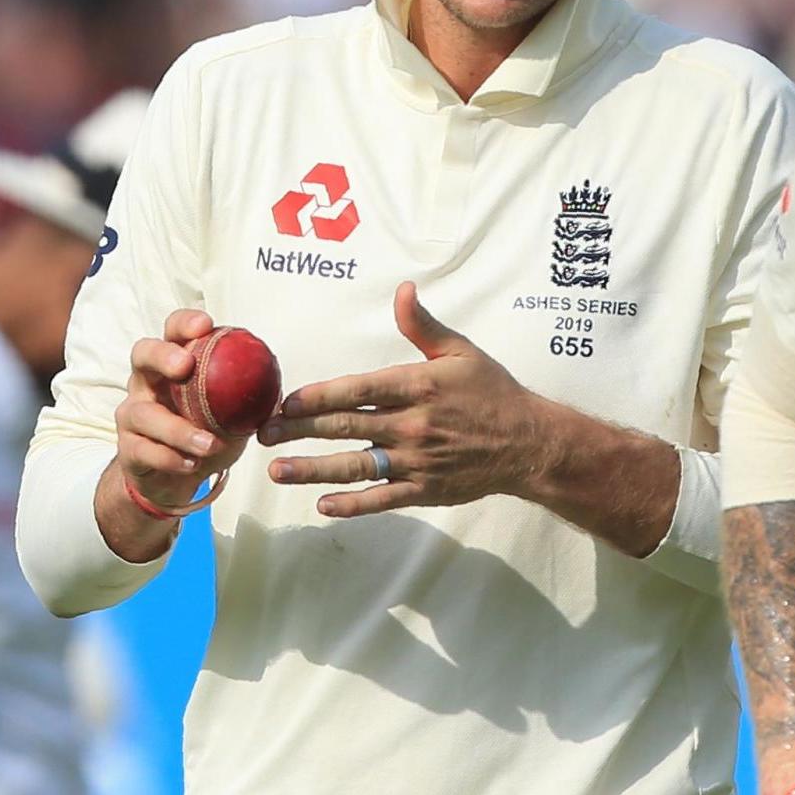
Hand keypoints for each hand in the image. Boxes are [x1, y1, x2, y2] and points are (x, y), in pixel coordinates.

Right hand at [114, 309, 246, 510]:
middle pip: (143, 355)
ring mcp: (132, 415)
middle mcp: (147, 383)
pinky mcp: (128, 448)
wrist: (175, 479)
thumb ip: (249, 396)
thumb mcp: (233, 415)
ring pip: (144, 413)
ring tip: (209, 444)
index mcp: (173, 366)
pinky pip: (144, 450)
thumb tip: (275, 380)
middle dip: (162, 356)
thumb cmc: (206, 434)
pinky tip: (191, 465)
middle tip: (184, 366)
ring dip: (178, 429)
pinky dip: (170, 458)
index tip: (205, 325)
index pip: (173, 332)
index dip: (185, 323)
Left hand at [259, 282, 547, 517]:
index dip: (316, 396)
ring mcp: (418, 461)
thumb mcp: (462, 352)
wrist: (530, 443)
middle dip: (299, 430)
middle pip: (344, 426)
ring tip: (278, 470)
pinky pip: (382, 498)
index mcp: (418, 386)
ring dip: (313, 469)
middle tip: (263, 433)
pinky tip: (322, 503)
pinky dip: (352, 504)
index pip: (356, 389)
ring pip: (356, 465)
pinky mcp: (426, 489)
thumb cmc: (493, 393)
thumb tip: (402, 290)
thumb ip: (423, 326)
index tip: (285, 401)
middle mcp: (413, 424)